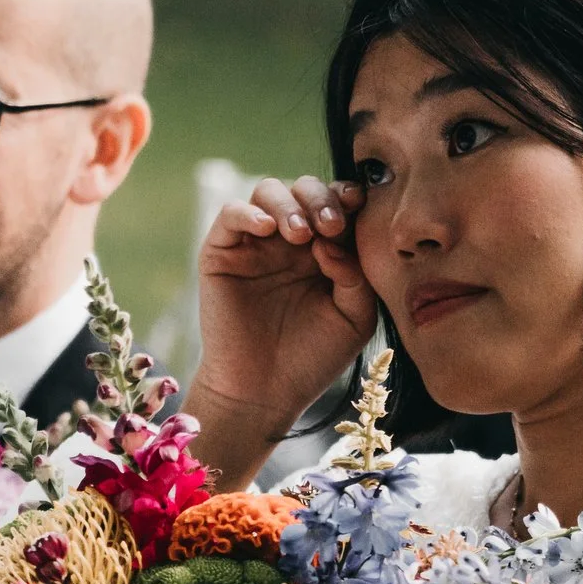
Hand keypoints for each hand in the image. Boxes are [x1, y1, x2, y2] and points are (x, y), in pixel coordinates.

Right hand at [191, 176, 377, 486]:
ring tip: (302, 234)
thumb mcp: (354, 317)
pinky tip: (267, 230)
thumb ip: (356, 275)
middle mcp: (290, 240)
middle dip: (322, 198)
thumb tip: (332, 240)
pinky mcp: (222, 254)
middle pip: (305, 189)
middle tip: (332, 225)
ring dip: (289, 204)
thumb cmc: (313, 357)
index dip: (348, 196)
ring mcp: (255, 244)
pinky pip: (230, 214)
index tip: (360, 205)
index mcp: (326, 249)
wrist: (264, 394)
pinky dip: (248, 212)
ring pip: (268, 192)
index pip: (338, 204)